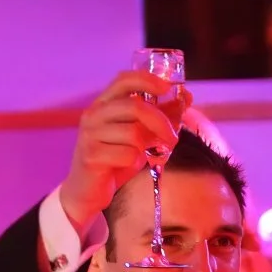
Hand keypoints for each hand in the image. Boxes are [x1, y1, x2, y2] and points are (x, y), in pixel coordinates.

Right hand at [57, 70, 187, 231]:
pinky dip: (136, 161)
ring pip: (133, 133)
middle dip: (161, 121)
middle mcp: (93, 115)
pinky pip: (127, 154)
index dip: (147, 79)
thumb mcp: (139, 136)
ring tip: (152, 153)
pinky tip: (130, 165)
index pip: (124, 80)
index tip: (168, 87)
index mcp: (103, 104)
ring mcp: (90, 135)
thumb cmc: (114, 160)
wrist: (87, 192)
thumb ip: (157, 117)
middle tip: (173, 137)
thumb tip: (184, 97)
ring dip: (150, 145)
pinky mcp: (92, 156)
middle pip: (135, 107)